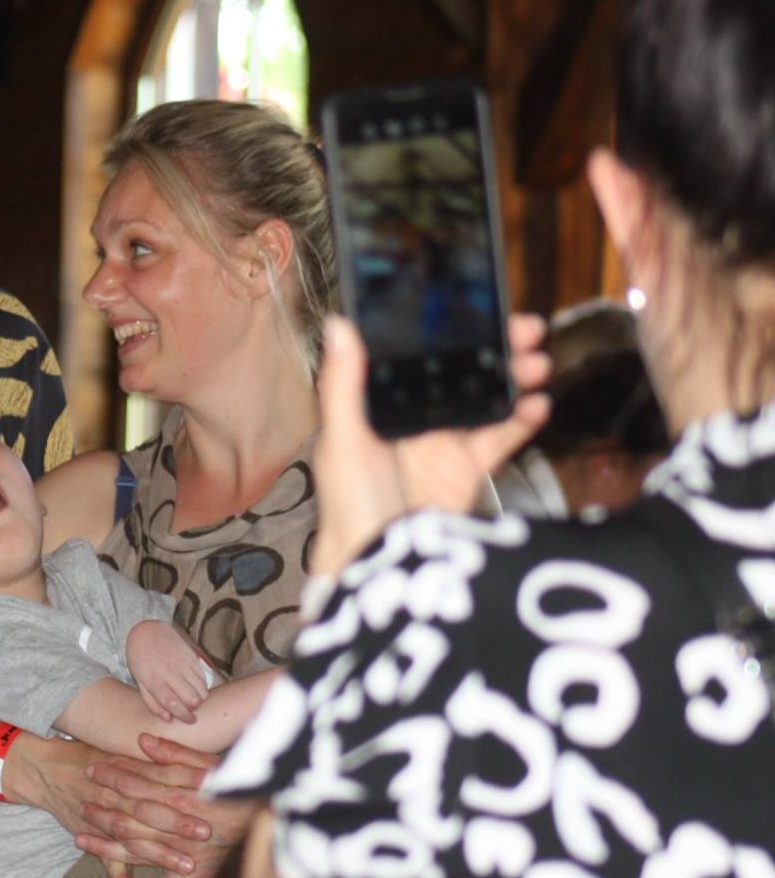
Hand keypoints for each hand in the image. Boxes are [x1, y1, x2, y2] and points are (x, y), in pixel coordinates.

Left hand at [87, 733, 258, 877]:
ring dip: (107, 847)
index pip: (138, 785)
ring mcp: (186, 854)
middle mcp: (179, 826)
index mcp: (184, 796)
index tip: (90, 769)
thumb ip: (179, 754)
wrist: (284, 826)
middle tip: (77, 804)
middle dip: (102, 810)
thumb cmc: (250, 794)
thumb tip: (143, 740)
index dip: (112, 777)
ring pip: (138, 851)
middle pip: (131, 817)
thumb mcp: (218, 767)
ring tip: (79, 841)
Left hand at [126, 621, 209, 722]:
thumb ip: (153, 702)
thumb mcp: (140, 682)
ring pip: (201, 690)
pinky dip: (203, 686)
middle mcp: (170, 673)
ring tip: (194, 699)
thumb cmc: (142, 661)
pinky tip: (195, 687)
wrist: (148, 632)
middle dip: (194, 710)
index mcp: (154, 680)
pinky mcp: (192, 657)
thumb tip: (168, 719)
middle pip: (191, 699)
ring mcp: (183, 664)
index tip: (189, 721)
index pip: (172, 704)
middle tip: (191, 710)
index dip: (183, 716)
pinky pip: (204, 678)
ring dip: (200, 699)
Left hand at [310, 314, 551, 580]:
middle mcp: (410, 419)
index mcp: (377, 405)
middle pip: (457, 372)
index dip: (446, 332)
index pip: (415, 357)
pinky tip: (537, 404)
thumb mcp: (343, 441)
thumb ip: (344, 385)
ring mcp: (441, 443)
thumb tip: (340, 326)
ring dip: (511, 377)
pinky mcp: (467, 469)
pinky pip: (499, 436)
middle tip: (525, 328)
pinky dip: (521, 419)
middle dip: (492, 348)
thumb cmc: (349, 507)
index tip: (475, 309)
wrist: (382, 569)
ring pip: (483, 398)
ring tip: (538, 362)